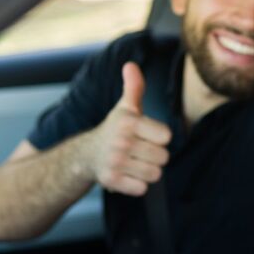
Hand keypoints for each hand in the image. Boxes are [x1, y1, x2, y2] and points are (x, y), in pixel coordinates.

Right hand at [87, 62, 171, 195]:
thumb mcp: (125, 108)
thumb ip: (134, 87)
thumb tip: (130, 65)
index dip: (159, 138)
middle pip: (163, 157)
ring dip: (148, 171)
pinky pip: (142, 188)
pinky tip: (127, 175)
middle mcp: (121, 141)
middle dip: (155, 156)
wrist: (87, 154)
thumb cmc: (115, 129)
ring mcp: (115, 161)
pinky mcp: (111, 181)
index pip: (166, 137)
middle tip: (140, 151)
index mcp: (129, 122)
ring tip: (134, 163)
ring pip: (155, 174)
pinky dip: (138, 185)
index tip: (146, 135)